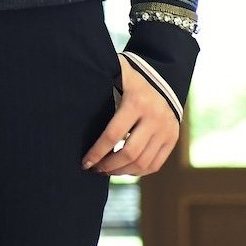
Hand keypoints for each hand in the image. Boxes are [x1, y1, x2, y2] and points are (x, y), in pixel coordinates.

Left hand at [84, 55, 179, 176]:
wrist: (163, 81)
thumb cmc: (130, 80)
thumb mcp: (117, 73)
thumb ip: (99, 74)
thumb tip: (72, 81)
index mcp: (137, 102)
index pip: (113, 135)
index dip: (97, 152)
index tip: (85, 162)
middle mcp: (155, 117)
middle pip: (130, 153)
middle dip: (109, 166)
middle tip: (95, 169)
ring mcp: (167, 130)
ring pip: (143, 162)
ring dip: (121, 171)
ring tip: (106, 170)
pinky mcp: (172, 139)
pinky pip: (155, 165)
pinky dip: (137, 172)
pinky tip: (123, 169)